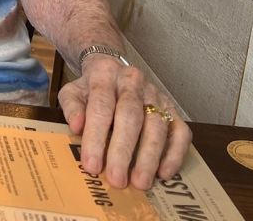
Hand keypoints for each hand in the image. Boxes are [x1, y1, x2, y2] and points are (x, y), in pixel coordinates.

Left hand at [58, 57, 191, 189]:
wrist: (110, 70)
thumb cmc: (90, 89)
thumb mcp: (72, 92)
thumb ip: (72, 108)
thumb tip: (76, 126)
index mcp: (104, 74)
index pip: (101, 105)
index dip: (96, 137)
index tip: (92, 165)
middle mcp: (132, 81)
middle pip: (130, 116)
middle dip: (123, 151)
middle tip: (117, 179)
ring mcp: (156, 94)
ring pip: (157, 125)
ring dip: (149, 157)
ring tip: (140, 182)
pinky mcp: (172, 108)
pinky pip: (180, 131)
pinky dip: (175, 153)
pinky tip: (164, 173)